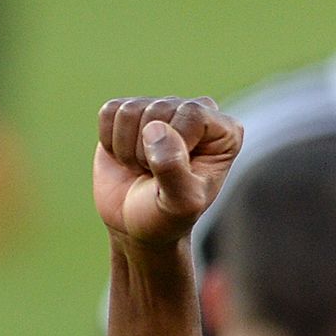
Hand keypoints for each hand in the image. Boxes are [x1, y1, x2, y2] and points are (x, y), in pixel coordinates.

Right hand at [94, 98, 240, 247]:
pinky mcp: (130, 111)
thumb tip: (154, 130)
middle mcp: (196, 112)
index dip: (175, 146)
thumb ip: (174, 170)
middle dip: (147, 152)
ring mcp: (162, 108)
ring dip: (127, 150)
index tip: (176, 175)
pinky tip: (126, 158)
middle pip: (158, 110)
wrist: (135, 226)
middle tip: (156, 176)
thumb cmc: (167, 218)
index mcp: (225, 131)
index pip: (193, 114)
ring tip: (142, 169)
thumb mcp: (180, 204)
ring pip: (130, 111)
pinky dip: (110, 142)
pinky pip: (110, 112)